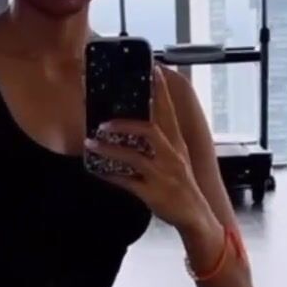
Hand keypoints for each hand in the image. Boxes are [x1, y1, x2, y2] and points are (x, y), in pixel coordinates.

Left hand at [84, 67, 203, 227]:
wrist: (196, 216)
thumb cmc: (183, 185)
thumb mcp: (178, 158)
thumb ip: (163, 140)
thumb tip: (142, 123)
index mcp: (177, 144)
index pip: (169, 112)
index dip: (160, 92)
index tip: (152, 70)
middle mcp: (171, 156)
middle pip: (151, 130)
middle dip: (126, 123)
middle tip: (103, 121)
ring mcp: (162, 175)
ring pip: (134, 156)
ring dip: (110, 149)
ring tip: (91, 143)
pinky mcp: (153, 193)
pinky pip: (127, 182)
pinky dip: (110, 175)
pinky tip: (96, 169)